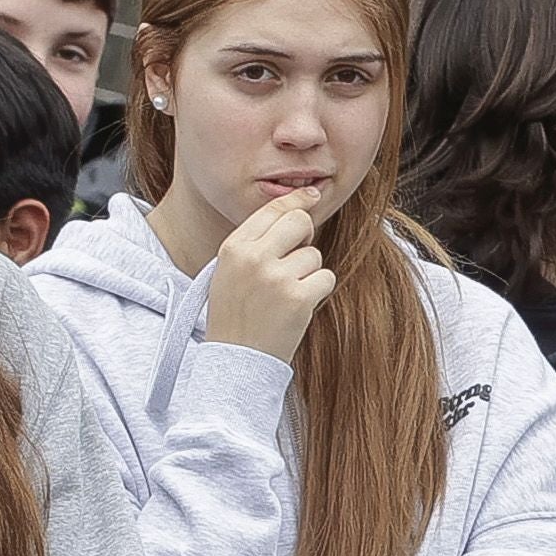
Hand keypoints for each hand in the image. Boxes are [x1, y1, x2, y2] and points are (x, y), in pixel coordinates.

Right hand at [202, 194, 337, 362]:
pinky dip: (318, 291)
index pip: (272, 209)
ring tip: (285, 296)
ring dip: (308, 273)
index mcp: (233, 248)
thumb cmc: (235, 316)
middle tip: (296, 259)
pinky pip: (326, 277)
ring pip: (314, 254)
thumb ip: (255, 243)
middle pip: (300, 222)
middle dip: (306, 235)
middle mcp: (253, 258)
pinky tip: (298, 306)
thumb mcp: (229, 271)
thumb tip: (297, 211)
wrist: (236, 360)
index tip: (312, 195)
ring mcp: (276, 278)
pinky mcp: (298, 298)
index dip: (297, 200)